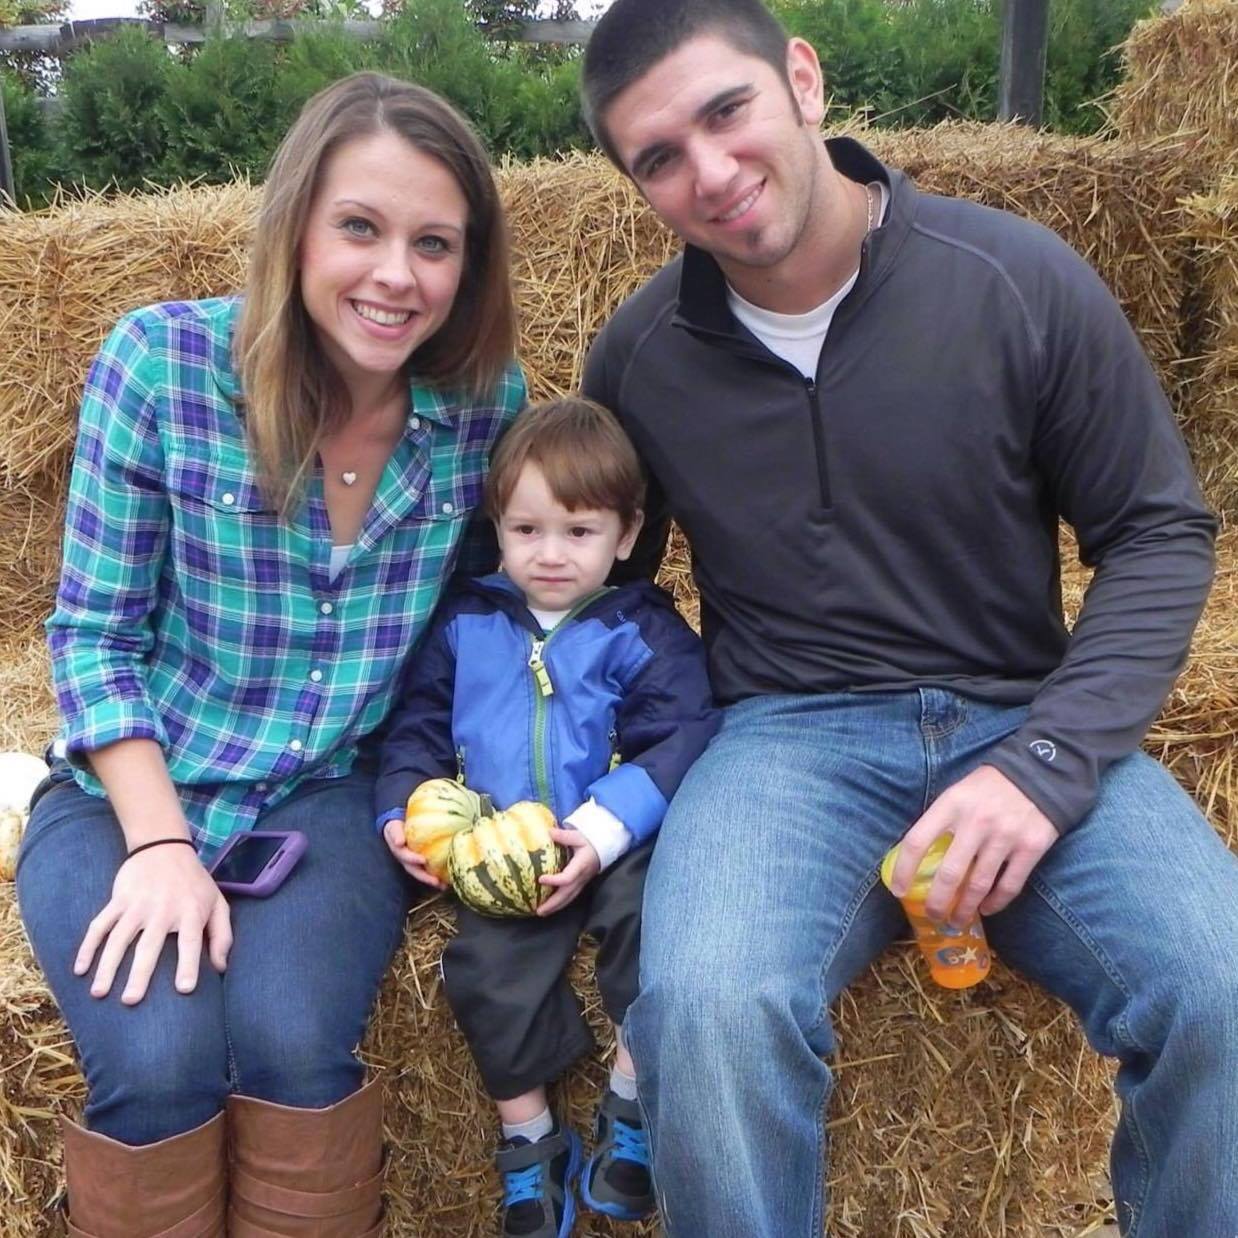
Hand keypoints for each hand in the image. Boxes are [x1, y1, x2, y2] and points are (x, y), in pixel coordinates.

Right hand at [74, 841, 231, 1005]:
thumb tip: (220, 969)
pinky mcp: (118, 900)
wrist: (165, 846)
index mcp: (190, 911)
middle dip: (139, 974)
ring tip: (99, 993)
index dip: (188, 965)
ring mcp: (137, 904)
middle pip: (149, 945)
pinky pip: (99, 925)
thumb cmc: (195, 882)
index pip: (190, 941)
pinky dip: (88, 946)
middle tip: (131, 1001)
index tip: (184, 990)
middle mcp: (163, 909)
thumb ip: (222, 935)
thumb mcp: (217, 903)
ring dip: (107, 966)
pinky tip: (80, 969)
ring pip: (119, 938)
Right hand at [382, 818, 447, 889]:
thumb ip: (396, 834)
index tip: (423, 860)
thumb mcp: (394, 829)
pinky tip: (446, 882)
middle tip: (436, 881)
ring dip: (432, 881)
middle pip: (415, 871)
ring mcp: (413, 863)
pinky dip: (437, 878)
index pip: (406, 857)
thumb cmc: (397, 829)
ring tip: (443, 886)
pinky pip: (429, 871)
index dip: (414, 859)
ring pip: (422, 874)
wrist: (397, 830)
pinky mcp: (421, 863)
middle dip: (425, 877)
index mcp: (400, 852)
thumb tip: (399, 842)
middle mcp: (406, 861)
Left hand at [536, 828, 600, 916]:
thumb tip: (549, 832)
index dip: (554, 880)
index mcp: (580, 866)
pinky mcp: (580, 885)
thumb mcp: (578, 836)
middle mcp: (581, 878)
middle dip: (553, 904)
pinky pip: (570, 897)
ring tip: (541, 912)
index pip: (567, 878)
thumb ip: (564, 836)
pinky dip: (560, 904)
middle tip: (538, 910)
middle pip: (567, 894)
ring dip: (555, 907)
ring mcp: (581, 883)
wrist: (603, 848)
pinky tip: (550, 907)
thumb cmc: (589, 842)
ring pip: (569, 899)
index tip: (540, 879)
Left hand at [889, 765, 1058, 922]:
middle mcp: (976, 821)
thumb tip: (920, 856)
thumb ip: (942, 819)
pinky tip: (986, 909)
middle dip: (937, 902)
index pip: (917, 841)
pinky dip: (996, 903)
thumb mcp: (958, 792)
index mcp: (951, 804)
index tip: (898, 890)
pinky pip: (1010, 885)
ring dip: (965, 909)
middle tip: (933, 916)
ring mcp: (1005, 836)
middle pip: (949, 873)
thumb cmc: (989, 785)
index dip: (903, 869)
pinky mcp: (1030, 848)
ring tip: (956, 921)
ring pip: (979, 884)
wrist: (1040, 771)